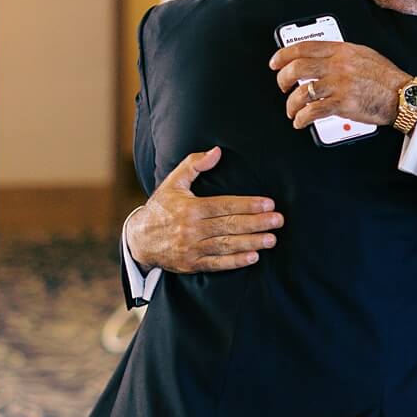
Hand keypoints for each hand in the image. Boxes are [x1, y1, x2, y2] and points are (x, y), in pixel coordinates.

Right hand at [125, 148, 281, 273]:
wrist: (138, 240)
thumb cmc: (160, 209)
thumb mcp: (172, 183)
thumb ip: (194, 165)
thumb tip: (217, 152)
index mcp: (189, 208)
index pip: (224, 205)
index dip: (248, 205)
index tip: (268, 204)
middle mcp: (191, 229)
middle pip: (229, 225)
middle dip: (256, 223)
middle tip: (278, 220)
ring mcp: (191, 248)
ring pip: (226, 245)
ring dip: (251, 242)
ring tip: (271, 239)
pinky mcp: (191, 264)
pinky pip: (216, 263)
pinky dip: (235, 261)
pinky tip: (252, 257)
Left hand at [270, 40, 406, 128]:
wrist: (404, 95)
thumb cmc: (385, 77)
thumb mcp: (363, 55)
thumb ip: (340, 54)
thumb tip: (318, 57)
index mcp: (342, 50)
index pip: (304, 47)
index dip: (283, 55)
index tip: (275, 63)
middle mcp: (338, 65)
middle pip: (297, 68)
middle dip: (283, 80)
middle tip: (282, 87)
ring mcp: (340, 84)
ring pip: (301, 92)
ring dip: (291, 104)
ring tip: (292, 110)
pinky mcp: (343, 104)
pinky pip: (313, 111)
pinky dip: (301, 118)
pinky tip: (300, 121)